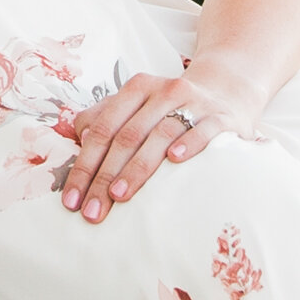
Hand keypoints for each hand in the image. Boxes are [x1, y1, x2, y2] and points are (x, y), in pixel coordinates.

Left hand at [57, 65, 259, 224]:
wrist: (227, 92)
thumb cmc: (171, 109)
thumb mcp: (137, 106)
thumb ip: (104, 119)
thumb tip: (76, 141)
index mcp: (136, 89)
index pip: (102, 129)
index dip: (84, 165)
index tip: (72, 199)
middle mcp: (162, 91)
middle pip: (127, 136)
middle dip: (105, 176)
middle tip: (92, 210)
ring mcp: (193, 103)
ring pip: (160, 134)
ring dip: (138, 167)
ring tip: (120, 195)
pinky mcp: (220, 117)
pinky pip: (203, 130)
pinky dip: (189, 143)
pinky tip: (175, 160)